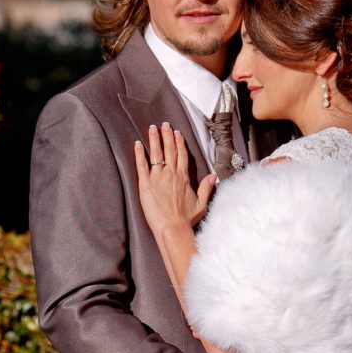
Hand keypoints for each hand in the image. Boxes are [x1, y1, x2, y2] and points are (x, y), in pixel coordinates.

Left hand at [134, 122, 215, 236]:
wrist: (172, 227)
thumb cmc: (186, 219)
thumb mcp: (201, 203)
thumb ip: (206, 188)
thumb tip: (214, 176)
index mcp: (183, 177)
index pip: (181, 155)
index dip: (179, 143)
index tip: (177, 133)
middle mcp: (171, 174)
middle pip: (169, 150)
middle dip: (167, 136)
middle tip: (164, 124)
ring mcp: (157, 177)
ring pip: (156, 154)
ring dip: (154, 140)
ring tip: (152, 128)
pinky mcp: (145, 184)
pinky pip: (142, 165)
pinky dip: (139, 154)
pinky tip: (137, 144)